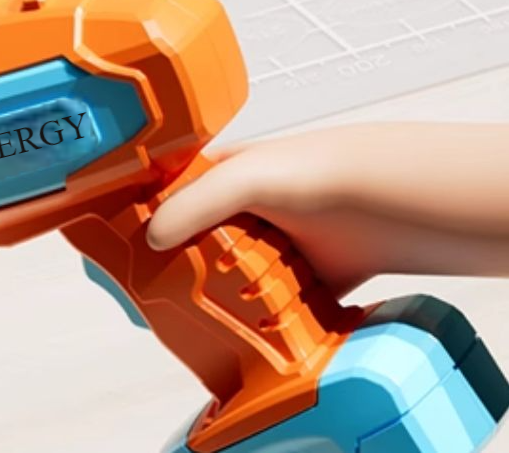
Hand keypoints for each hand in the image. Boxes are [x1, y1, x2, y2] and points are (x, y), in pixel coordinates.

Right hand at [148, 124, 508, 295]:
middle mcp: (247, 210)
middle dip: (180, 271)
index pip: (171, 198)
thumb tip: (151, 239)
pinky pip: (276, 307)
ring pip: (237, 281)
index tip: (124, 254)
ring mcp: (278, 246)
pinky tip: (248, 336)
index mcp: (222, 175)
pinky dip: (264, 322)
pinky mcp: (307, 280)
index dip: (146, 222)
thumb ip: (193, 204)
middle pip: (200, 245)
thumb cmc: (314, 170)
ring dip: (223, 301)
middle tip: (159, 302)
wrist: (383, 201)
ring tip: (198, 325)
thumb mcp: (241, 176)